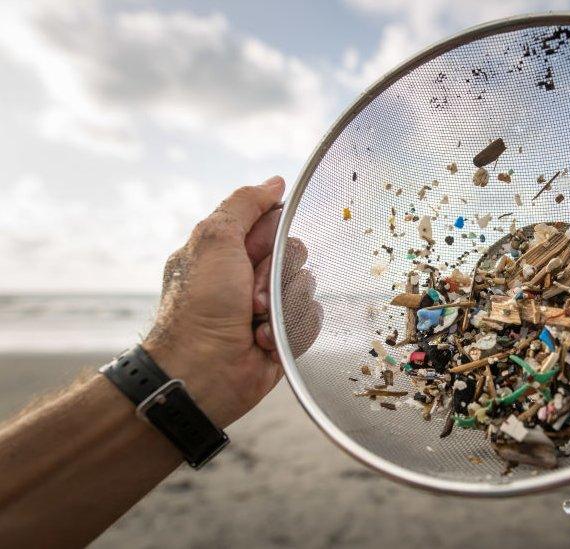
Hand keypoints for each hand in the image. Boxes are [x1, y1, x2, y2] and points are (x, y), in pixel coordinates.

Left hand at [143, 176, 320, 427]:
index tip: (255, 252)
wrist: (203, 372)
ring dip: (282, 304)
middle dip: (277, 274)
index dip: (272, 236)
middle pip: (295, 253)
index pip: (273, 223)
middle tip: (251, 295)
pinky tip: (264, 341)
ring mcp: (267, 307)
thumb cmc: (200, 307)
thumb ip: (244, 204)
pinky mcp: (284, 335)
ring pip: (306, 286)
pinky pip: (310, 318)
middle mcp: (248, 276)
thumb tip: (275, 182)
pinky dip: (291, 329)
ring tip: (254, 323)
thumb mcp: (214, 239)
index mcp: (228, 249)